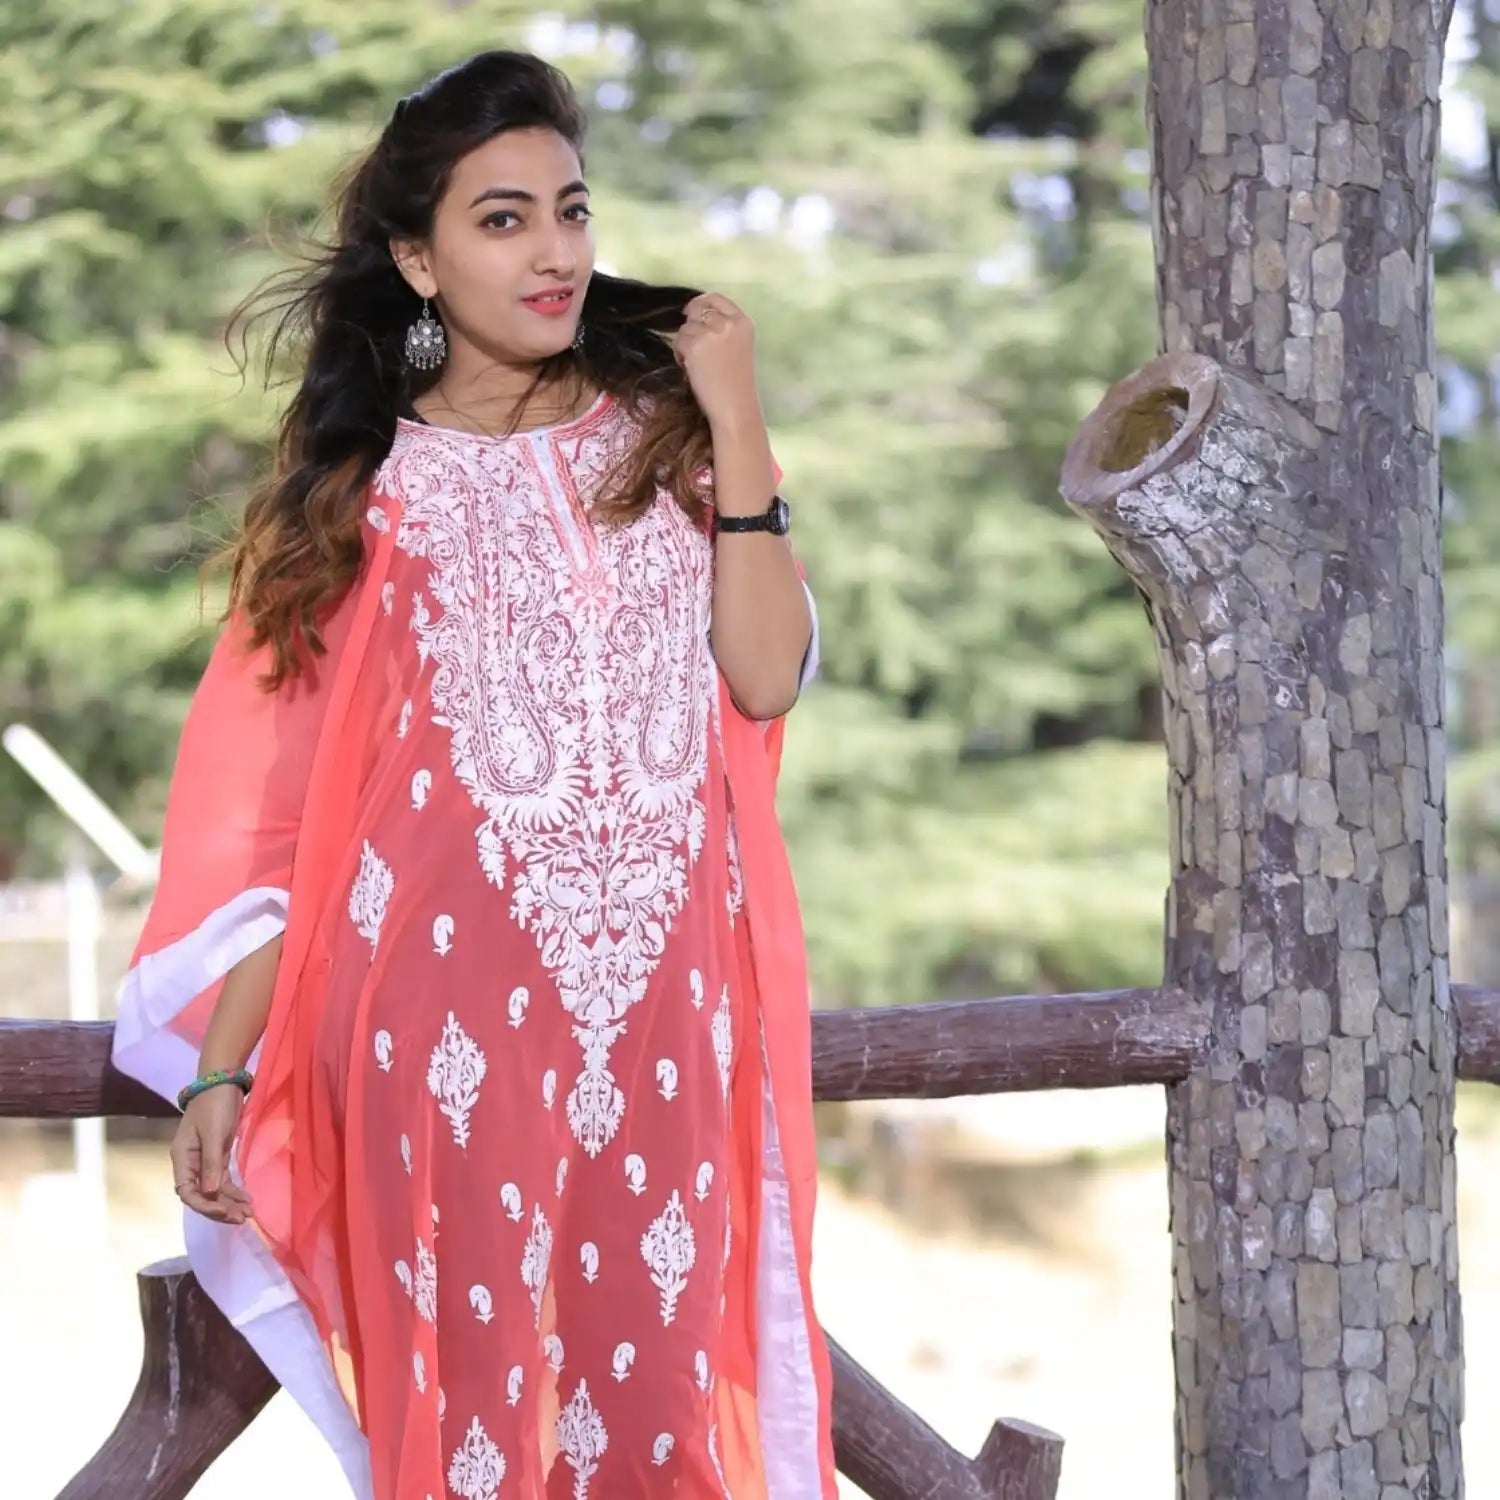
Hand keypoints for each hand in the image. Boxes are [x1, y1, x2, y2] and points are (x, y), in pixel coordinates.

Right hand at [169, 1084, 253, 1224]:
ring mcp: (204, 1162)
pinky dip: (233, 1191)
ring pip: (213, 1191)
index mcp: (182, 1159)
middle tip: (242, 1218)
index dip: (204, 1206)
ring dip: (229, 1203)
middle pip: (201, 1196)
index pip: (187, 1192)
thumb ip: (210, 1163)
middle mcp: (190, 1164)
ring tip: (249, 1213)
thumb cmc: (214, 1106)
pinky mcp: (217, 1157)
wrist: (222, 1083)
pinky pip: (222, 1181)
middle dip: (220, 1209)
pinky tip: (246, 1199)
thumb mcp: (213, 1134)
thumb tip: (208, 1194)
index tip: (225, 1212)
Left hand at [673, 293, 762, 430]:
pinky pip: (678, 341)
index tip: (690, 312)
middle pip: (697, 311)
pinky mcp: (695, 345)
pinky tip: (692, 369)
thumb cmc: (736, 384)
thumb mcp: (739, 346)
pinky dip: (680, 354)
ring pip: (685, 328)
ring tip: (698, 364)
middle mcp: (729, 323)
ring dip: (685, 344)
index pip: (716, 298)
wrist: (735, 408)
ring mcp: (712, 333)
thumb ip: (724, 328)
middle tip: (697, 349)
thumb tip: (692, 313)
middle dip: (692, 327)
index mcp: (743, 322)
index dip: (700, 303)